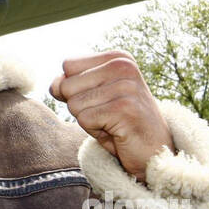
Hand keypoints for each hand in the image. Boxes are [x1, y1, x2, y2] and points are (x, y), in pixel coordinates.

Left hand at [50, 51, 173, 182]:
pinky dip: (94, 131)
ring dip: (88, 120)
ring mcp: (126, 86)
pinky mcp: (124, 109)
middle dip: (80, 106)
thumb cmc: (119, 123)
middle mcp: (123, 66)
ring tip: (112, 123)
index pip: (68, 65)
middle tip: (106, 115)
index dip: (75, 88)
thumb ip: (70, 85)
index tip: (101, 100)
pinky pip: (84, 119)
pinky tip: (116, 131)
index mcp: (117, 57)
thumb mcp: (93, 97)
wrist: (154, 152)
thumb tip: (54, 85)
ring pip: (74, 104)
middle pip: (67, 85)